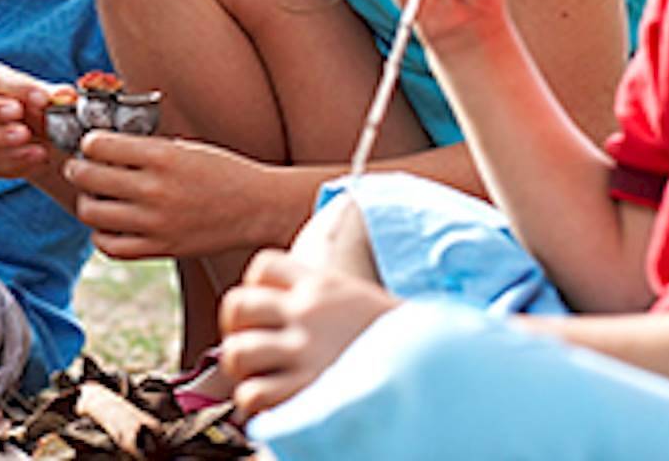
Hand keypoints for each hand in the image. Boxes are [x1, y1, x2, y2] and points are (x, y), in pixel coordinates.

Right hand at [0, 61, 65, 181]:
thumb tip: (65, 95)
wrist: (52, 140)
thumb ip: (56, 96)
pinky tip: (37, 156)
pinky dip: (14, 161)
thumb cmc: (44, 108)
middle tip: (18, 112)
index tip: (43, 98)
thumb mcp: (51, 98)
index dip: (16, 88)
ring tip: (26, 136)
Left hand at [65, 131, 279, 258]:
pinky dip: (101, 234)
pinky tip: (109, 224)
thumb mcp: (186, 147)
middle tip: (80, 167)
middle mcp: (155, 189)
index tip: (91, 145)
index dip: (89, 143)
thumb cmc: (224, 171)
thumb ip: (146, 149)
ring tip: (95, 196)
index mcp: (163, 156)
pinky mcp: (160, 248)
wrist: (258, 207)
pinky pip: (110, 246)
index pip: (98, 145)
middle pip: (88, 178)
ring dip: (87, 201)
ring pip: (92, 213)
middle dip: (77, 169)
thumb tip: (103, 147)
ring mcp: (156, 222)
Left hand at [219, 249, 399, 416]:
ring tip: (261, 378)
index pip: (263, 266)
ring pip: (236, 352)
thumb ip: (323, 294)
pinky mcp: (304, 391)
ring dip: (243, 370)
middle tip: (251, 347)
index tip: (265, 312)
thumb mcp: (358, 299)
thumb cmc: (395, 341)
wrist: (433, 368)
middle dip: (235, 329)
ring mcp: (304, 352)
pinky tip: (276, 403)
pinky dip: (256, 403)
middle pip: (237, 305)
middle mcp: (309, 313)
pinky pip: (252, 394)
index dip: (255, 288)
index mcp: (323, 285)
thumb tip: (287, 301)